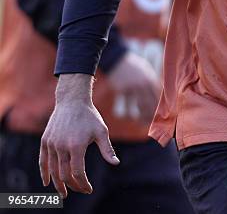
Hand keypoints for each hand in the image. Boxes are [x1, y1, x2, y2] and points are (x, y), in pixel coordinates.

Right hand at [40, 74, 118, 197]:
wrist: (72, 101)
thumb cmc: (90, 116)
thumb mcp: (102, 131)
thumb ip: (107, 149)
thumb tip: (116, 163)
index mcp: (77, 145)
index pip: (78, 173)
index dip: (83, 184)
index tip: (88, 189)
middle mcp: (61, 146)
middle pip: (64, 175)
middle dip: (73, 186)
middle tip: (80, 190)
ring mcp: (51, 144)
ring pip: (53, 170)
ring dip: (58, 184)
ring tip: (64, 193)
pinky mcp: (44, 141)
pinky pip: (42, 161)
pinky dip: (44, 173)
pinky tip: (47, 182)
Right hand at [107, 51, 161, 123]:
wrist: (118, 59)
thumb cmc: (134, 66)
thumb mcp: (146, 70)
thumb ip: (152, 82)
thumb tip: (160, 93)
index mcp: (150, 79)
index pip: (158, 95)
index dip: (161, 106)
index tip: (163, 115)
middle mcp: (142, 84)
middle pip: (150, 102)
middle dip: (152, 114)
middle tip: (153, 123)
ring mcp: (132, 87)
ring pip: (138, 105)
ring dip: (141, 116)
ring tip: (143, 122)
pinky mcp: (121, 90)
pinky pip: (126, 104)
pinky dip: (128, 112)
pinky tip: (130, 117)